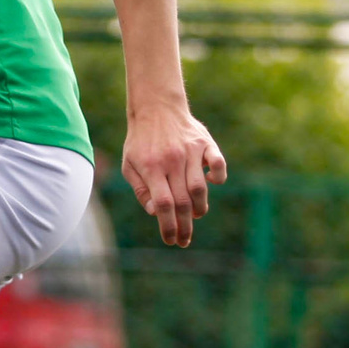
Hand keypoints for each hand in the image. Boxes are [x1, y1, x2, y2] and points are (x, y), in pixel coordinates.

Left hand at [122, 103, 225, 247]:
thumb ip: (140, 190)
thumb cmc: (140, 141)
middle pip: (182, 201)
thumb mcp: (129, 165)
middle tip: (185, 240)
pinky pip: (218, 163)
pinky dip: (218, 177)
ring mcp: (190, 151)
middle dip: (185, 226)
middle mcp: (172, 160)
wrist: (155, 107)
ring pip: (200, 188)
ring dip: (200, 208)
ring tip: (195, 215)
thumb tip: (154, 213)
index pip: (163, 205)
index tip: (171, 240)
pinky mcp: (205, 142)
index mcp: (151, 167)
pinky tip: (211, 183)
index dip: (168, 226)